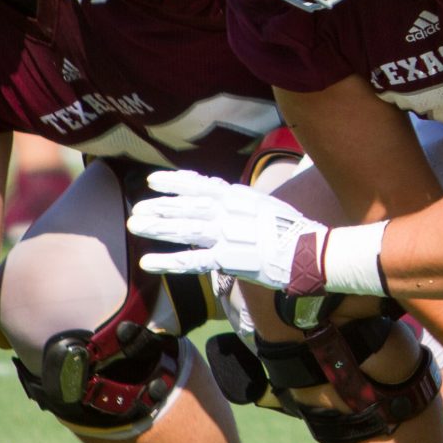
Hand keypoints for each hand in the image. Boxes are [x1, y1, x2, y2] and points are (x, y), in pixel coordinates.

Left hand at [127, 170, 324, 292]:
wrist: (307, 251)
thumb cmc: (291, 229)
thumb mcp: (265, 205)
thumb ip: (239, 201)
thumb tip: (222, 195)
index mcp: (238, 197)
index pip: (200, 185)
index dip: (175, 182)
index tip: (153, 180)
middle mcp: (229, 212)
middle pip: (187, 206)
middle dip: (161, 206)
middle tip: (137, 208)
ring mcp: (226, 235)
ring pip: (184, 229)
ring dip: (158, 227)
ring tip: (135, 225)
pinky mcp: (227, 259)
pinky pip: (192, 260)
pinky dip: (168, 261)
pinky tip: (148, 262)